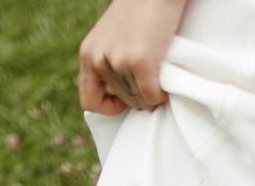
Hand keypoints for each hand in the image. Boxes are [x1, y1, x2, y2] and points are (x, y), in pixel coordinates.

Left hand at [78, 0, 184, 115]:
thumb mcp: (113, 36)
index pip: (89, 100)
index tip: (125, 99)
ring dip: (151, 97)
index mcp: (88, 54)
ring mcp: (118, 61)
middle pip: (120, 101)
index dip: (109, 106)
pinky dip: (162, 95)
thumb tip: (121, 94)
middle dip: (138, 98)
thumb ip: (109, 59)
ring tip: (159, 80)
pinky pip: (152, 96)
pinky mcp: (139, 62)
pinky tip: (166, 84)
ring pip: (137, 100)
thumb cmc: (141, 11)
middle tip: (151, 86)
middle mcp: (98, 59)